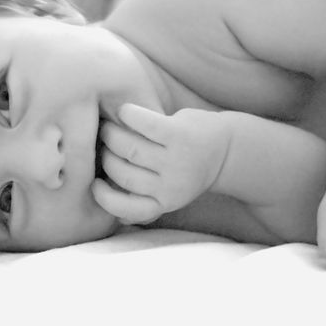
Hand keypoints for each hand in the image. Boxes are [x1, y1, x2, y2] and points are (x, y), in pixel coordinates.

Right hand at [92, 104, 229, 224]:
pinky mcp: (180, 133)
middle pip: (120, 171)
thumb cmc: (187, 172)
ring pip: (127, 147)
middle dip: (104, 157)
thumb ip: (144, 202)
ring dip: (111, 134)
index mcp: (165, 202)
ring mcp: (176, 159)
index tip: (96, 184)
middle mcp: (171, 184)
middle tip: (102, 145)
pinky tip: (125, 111)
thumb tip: (113, 214)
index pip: (126, 208)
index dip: (104, 197)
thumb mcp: (170, 195)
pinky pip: (144, 122)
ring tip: (108, 128)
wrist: (230, 151)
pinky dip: (129, 115)